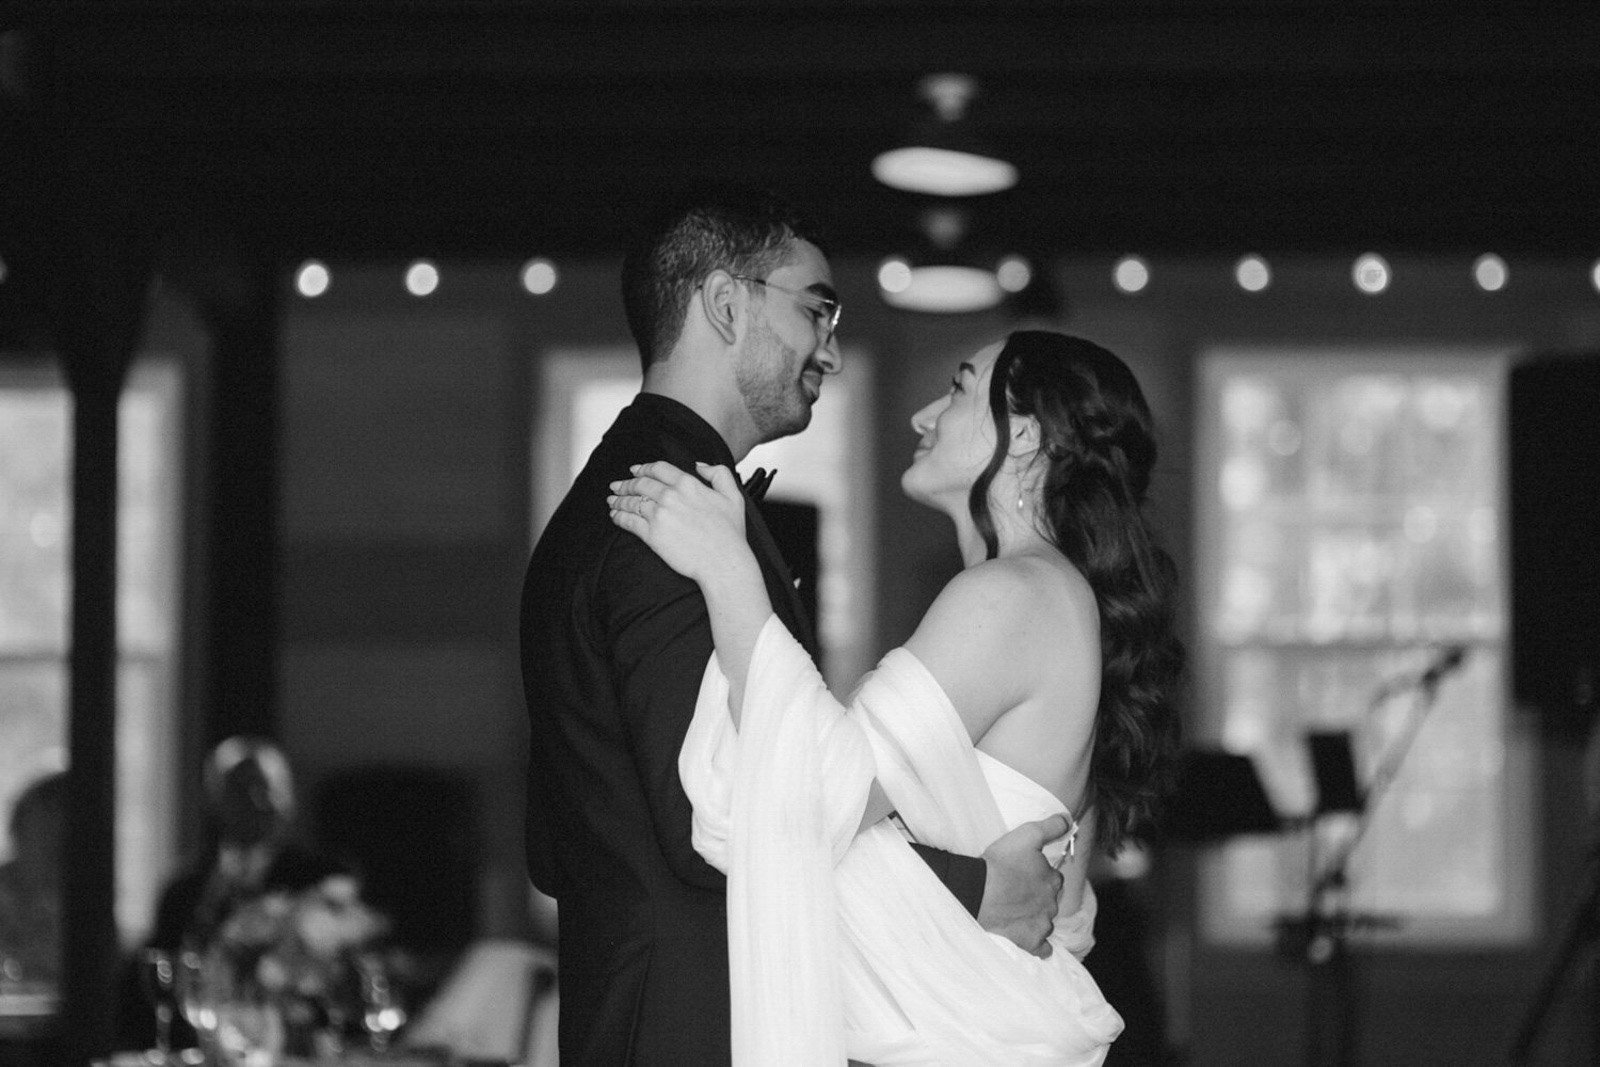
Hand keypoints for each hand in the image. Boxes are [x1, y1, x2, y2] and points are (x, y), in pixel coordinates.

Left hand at [608, 461, 747, 583]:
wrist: (723, 562)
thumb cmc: (730, 533)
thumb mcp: (733, 496)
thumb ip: (718, 473)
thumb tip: (699, 465)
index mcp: (688, 484)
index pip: (658, 469)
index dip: (643, 468)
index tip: (634, 470)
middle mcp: (670, 496)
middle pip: (640, 484)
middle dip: (626, 483)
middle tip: (617, 486)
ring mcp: (659, 515)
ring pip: (632, 502)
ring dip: (619, 500)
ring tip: (612, 500)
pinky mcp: (652, 535)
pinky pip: (629, 521)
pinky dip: (619, 517)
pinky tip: (615, 516)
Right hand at [977, 813, 1069, 957]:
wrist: (977, 892)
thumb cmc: (1000, 863)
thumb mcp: (1027, 835)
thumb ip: (1052, 826)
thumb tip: (1070, 820)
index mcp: (1052, 880)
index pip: (1053, 877)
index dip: (1040, 874)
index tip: (1024, 873)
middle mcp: (1052, 904)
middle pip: (1050, 900)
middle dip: (1039, 897)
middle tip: (1018, 892)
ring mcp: (1042, 925)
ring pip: (1046, 922)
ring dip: (1037, 918)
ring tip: (1017, 912)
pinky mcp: (1030, 942)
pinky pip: (1042, 949)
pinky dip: (1039, 945)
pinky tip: (1028, 937)